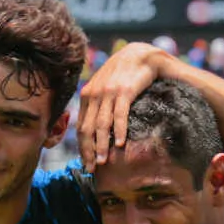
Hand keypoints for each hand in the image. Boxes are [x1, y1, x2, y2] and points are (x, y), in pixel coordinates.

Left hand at [77, 42, 165, 170]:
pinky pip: (119, 115)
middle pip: (87, 129)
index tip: (87, 163)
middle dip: (89, 151)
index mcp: (87, 95)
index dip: (83, 147)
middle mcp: (94, 94)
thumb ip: (98, 104)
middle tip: (93, 168)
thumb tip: (94, 129)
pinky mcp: (124, 91)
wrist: (142, 55)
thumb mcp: (105, 87)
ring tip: (104, 162)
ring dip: (102, 146)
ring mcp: (108, 92)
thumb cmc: (124, 74)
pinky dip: (118, 131)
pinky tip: (119, 144)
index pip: (81, 127)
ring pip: (101, 125)